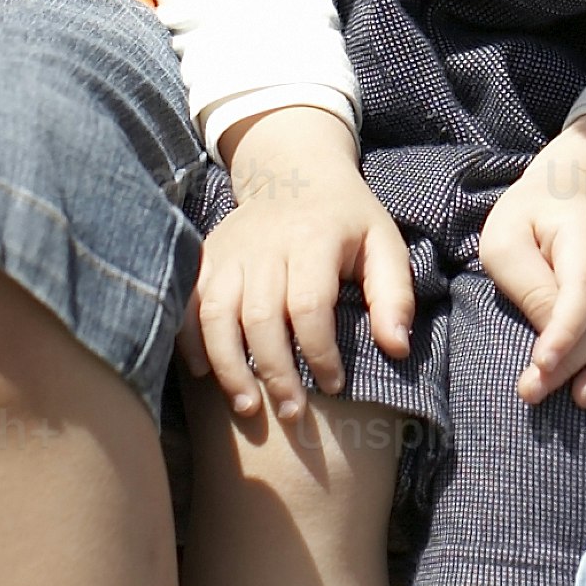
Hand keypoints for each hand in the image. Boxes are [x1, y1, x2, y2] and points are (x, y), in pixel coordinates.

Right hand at [194, 106, 415, 422]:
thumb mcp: (384, 244)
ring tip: (247, 407)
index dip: (320, 352)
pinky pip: (188, 303)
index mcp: (314, 238)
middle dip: (275, 372)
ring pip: (217, 314)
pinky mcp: (206, 257)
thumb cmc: (346, 220)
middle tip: (292, 413)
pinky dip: (189, 341)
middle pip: (261, 317)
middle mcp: (265, 243)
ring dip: (228, 366)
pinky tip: (203, 375)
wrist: (294, 171)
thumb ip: (394, 295)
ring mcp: (230, 250)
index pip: (309, 304)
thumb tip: (397, 349)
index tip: (334, 386)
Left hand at [475, 114, 585, 406]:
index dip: (564, 333)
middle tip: (534, 392)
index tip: (540, 367)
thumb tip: (554, 334)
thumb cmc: (527, 224)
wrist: (566, 196)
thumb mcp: (504, 242)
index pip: (582, 291)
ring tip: (584, 397)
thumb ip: (527, 284)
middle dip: (573, 363)